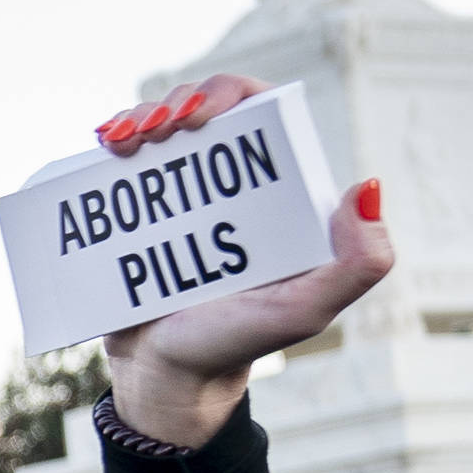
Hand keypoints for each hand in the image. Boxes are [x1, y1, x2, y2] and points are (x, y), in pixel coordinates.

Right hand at [92, 75, 393, 448]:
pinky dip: (113, 138)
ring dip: (140, 115)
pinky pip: (125, 160)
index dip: (231, 93)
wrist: (164, 379)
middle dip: (177, 100)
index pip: (261, 114)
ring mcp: (181, 196)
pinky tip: (105, 144)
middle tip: (156, 129)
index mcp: (275, 193)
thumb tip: (367, 187)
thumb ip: (356, 264)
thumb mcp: (304, 311)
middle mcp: (230, 185)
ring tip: (122, 142)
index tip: (200, 114)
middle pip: (206, 108)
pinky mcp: (138, 212)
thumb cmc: (237, 345)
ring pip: (162, 125)